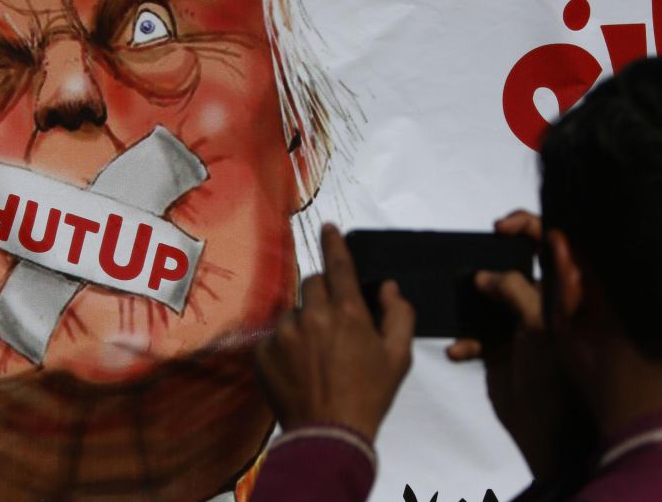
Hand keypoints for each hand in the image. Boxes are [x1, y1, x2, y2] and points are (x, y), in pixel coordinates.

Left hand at [256, 224, 414, 442]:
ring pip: (293, 312)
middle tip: (333, 325)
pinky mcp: (263, 352)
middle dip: (323, 296)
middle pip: (313, 284)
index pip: (339, 264)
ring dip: (303, 325)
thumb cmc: (369, 396)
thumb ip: (399, 314)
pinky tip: (299, 370)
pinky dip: (284, 348)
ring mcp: (284, 334)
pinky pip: (273, 337)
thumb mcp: (399, 356)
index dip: (334, 242)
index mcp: (348, 312)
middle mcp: (313, 315)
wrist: (329, 434)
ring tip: (315, 358)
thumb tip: (387, 287)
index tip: (328, 228)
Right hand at [446, 211, 594, 481]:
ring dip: (471, 303)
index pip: (553, 240)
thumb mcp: (538, 324)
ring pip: (490, 298)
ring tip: (457, 307)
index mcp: (563, 290)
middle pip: (514, 266)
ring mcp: (522, 325)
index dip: (528, 225)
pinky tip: (458, 350)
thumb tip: (485, 276)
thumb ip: (515, 289)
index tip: (499, 229)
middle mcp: (544, 301)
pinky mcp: (502, 348)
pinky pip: (478, 333)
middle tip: (471, 268)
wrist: (547, 433)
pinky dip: (467, 339)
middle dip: (489, 265)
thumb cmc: (555, 374)